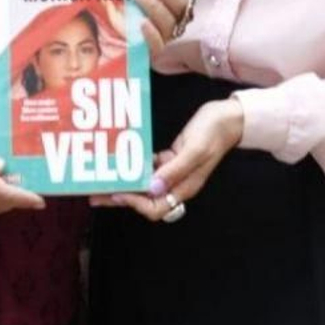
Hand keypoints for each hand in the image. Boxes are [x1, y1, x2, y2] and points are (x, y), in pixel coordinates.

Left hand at [90, 97, 243, 220]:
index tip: (116, 192)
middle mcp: (178, 184)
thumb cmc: (214, 132)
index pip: (156, 208)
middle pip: (145, 199)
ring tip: (102, 176)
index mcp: (185, 187)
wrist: (230, 116)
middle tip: (95, 192)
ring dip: (124, 181)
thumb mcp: (195, 149)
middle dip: (120, 197)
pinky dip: (135, 165)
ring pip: (144, 184)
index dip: (134, 203)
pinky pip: (150, 167)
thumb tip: (153, 188)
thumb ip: (175, 169)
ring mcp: (174, 171)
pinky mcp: (172, 158)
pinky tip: (121, 158)